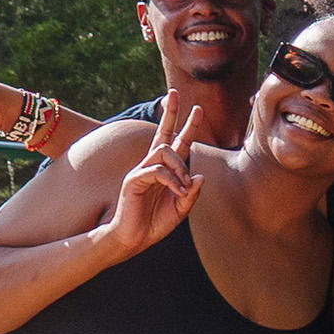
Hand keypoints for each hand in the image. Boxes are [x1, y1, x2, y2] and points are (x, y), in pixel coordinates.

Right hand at [105, 92, 203, 257]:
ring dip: (180, 166)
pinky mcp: (134, 180)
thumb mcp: (180, 208)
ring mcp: (141, 171)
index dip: (186, 125)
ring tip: (184, 185)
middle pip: (164, 133)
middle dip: (171, 113)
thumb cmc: (154, 224)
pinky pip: (157, 171)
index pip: (176, 142)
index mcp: (164, 170)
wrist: (133, 239)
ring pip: (164, 151)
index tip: (196, 108)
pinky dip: (172, 181)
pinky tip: (178, 193)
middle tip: (176, 93)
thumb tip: (200, 175)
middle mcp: (152, 165)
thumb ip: (191, 193)